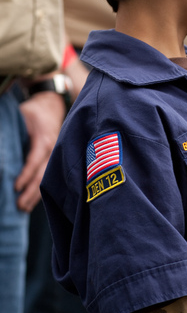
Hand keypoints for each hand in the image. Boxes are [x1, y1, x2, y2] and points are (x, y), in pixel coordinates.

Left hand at [15, 91, 64, 211]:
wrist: (52, 104)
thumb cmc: (35, 110)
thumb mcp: (23, 114)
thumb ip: (15, 130)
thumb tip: (2, 146)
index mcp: (44, 140)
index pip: (34, 162)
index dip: (25, 175)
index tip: (15, 187)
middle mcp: (52, 150)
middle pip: (42, 175)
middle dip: (31, 192)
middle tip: (20, 206)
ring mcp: (56, 155)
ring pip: (47, 178)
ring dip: (36, 194)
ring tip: (25, 208)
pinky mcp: (55, 158)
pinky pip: (49, 175)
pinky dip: (42, 188)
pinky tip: (34, 200)